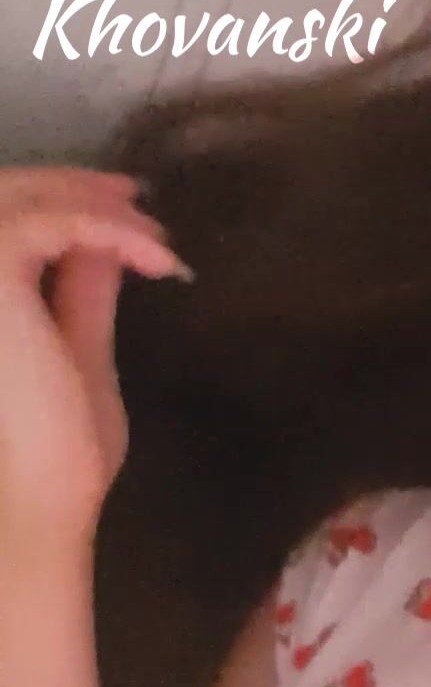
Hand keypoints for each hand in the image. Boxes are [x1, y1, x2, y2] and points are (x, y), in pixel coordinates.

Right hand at [0, 165, 191, 552]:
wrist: (41, 499)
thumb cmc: (57, 450)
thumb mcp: (76, 353)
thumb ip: (79, 294)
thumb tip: (96, 247)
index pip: (1, 217)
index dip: (56, 197)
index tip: (124, 207)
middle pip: (3, 193)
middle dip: (76, 187)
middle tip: (144, 203)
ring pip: (21, 196)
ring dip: (95, 204)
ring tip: (159, 238)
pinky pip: (51, 222)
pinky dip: (109, 229)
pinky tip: (159, 260)